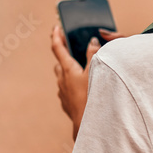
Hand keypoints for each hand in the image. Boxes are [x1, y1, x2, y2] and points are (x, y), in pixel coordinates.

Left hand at [51, 25, 123, 139]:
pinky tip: (82, 87)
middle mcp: (61, 80)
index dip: (56, 36)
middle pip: (59, 62)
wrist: (86, 125)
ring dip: (68, 70)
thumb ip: (94, 55)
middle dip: (64, 55)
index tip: (56, 27)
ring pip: (62, 76)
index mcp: (68, 69)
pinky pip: (66, 89)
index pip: (58, 47)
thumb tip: (92, 41)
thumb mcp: (96, 72)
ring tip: (80, 69)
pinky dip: (71, 84)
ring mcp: (62, 92)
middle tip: (71, 49)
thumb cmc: (92, 98)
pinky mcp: (65, 102)